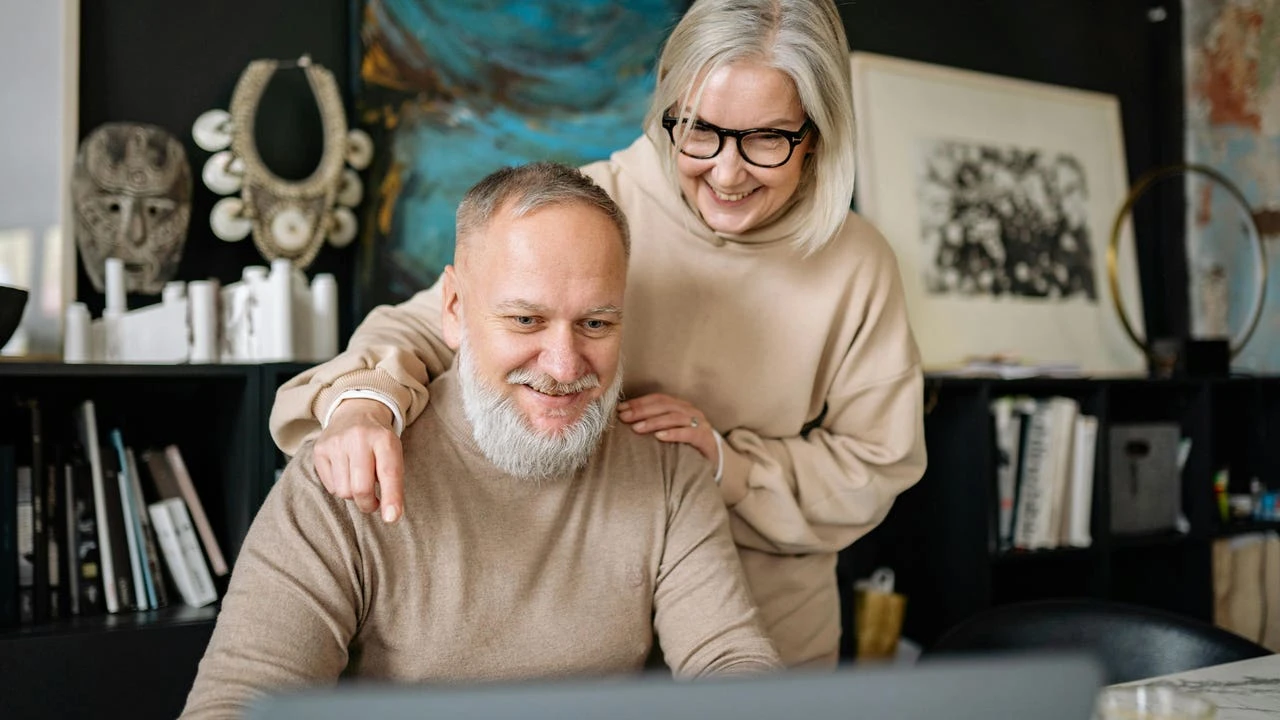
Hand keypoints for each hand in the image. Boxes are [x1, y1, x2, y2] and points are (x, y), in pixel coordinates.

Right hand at [313, 398, 405, 522]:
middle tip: (373, 503)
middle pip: (361, 488)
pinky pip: (331, 486)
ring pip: (343, 491)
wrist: (356, 412)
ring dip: (353, 495)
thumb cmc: (379, 442)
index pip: (389, 473)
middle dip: (368, 504)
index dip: (391, 498)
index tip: (392, 518)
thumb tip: (391, 516)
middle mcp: (358, 438)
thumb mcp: (393, 454)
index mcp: (384, 440)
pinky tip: (345, 473)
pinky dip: (340, 487)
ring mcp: (336, 443)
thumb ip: (394, 482)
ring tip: (359, 481)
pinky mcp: (320, 450)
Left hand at [617, 393, 718, 463]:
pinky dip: (673, 433)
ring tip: (637, 428)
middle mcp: (690, 411)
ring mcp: (699, 423)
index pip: (657, 399)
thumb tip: (624, 420)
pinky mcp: (705, 438)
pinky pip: (689, 433)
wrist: (712, 462)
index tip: (620, 409)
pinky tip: (659, 437)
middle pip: (664, 405)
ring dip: (654, 422)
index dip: (638, 402)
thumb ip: (653, 425)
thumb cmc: (685, 446)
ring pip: (674, 417)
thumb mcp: (668, 432)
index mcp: (679, 406)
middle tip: (625, 418)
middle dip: (642, 410)